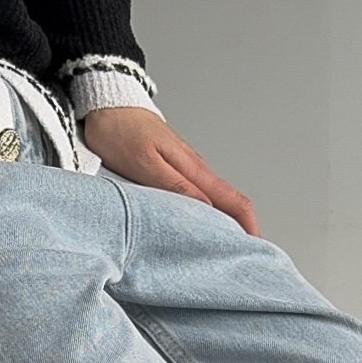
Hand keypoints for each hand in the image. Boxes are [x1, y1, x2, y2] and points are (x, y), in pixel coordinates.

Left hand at [82, 108, 258, 236]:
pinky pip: (196, 195)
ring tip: (220, 250)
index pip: (234, 200)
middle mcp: (195, 169)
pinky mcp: (173, 169)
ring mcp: (185, 169)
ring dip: (221, 224)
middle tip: (239, 259)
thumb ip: (175, 186)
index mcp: (193, 170)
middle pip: (229, 204)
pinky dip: (202, 214)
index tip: (254, 250)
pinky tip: (196, 226)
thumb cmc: (120, 132)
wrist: (107, 103)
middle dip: (239, 231)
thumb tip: (206, 207)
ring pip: (213, 201)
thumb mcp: (145, 163)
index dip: (249, 226)